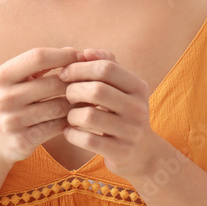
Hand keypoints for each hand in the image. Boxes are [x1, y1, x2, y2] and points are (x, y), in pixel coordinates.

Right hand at [0, 47, 83, 166]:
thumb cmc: (10, 102)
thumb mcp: (14, 79)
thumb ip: (39, 64)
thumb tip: (74, 52)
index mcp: (2, 76)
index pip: (38, 56)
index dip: (63, 55)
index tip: (80, 56)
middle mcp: (5, 97)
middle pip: (53, 83)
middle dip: (75, 81)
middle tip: (91, 81)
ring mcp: (13, 120)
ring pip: (59, 106)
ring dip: (77, 102)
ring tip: (88, 98)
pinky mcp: (23, 140)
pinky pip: (57, 126)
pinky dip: (71, 121)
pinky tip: (78, 116)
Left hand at [58, 48, 162, 179]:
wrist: (142, 153)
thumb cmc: (122, 113)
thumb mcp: (121, 88)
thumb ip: (106, 65)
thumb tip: (86, 52)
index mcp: (138, 87)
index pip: (107, 68)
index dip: (81, 67)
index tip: (65, 73)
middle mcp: (138, 108)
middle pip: (97, 90)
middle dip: (74, 90)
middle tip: (67, 95)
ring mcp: (131, 132)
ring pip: (89, 116)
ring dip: (71, 115)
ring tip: (70, 116)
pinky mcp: (120, 152)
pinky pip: (87, 140)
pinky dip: (72, 134)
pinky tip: (69, 132)